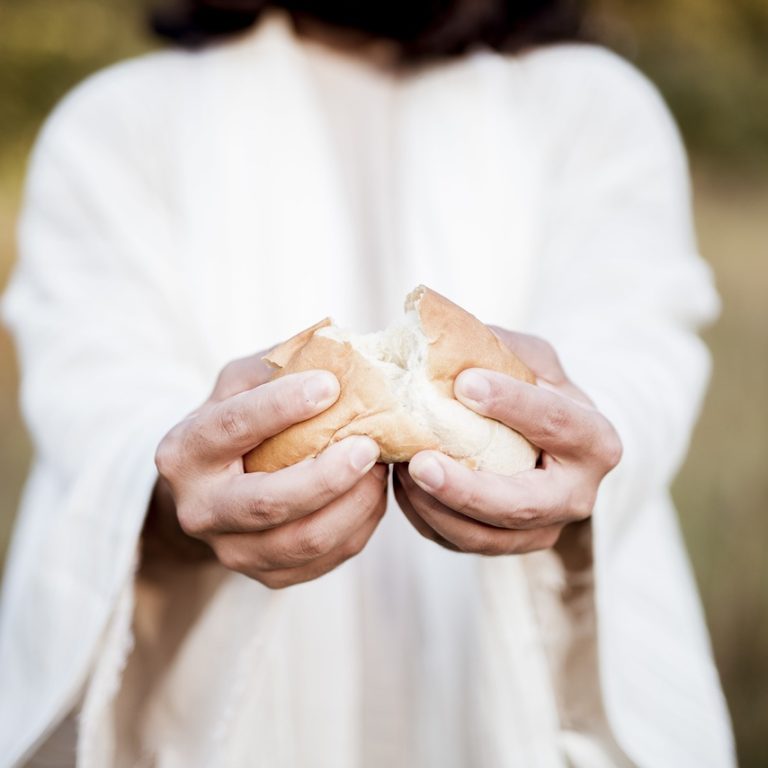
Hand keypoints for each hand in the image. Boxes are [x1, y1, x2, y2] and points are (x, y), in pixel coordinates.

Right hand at [150, 353, 387, 587]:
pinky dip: (359, 525)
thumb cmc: (235, 420)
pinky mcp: (267, 576)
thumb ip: (278, 366)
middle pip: (268, 502)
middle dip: (326, 476)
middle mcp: (199, 509)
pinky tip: (373, 493)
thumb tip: (340, 352)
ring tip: (380, 467)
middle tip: (369, 446)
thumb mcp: (242, 383)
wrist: (212, 488)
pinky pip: (325, 559)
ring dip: (354, 504)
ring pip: (304, 540)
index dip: (280, 407)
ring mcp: (231, 551)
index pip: (231, 427)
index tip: (329, 386)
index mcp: (185, 451)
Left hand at [393, 329, 621, 555]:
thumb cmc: (538, 390)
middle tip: (420, 463)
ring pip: (485, 537)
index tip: (465, 384)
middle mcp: (576, 496)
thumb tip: (443, 337)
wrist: (550, 440)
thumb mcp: (533, 358)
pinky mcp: (506, 545)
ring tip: (400, 468)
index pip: (557, 424)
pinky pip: (459, 542)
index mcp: (594, 440)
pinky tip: (403, 486)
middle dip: (467, 488)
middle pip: (521, 504)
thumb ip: (501, 348)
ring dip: (434, 507)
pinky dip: (425, 517)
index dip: (513, 405)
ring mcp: (542, 529)